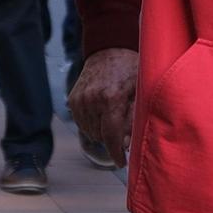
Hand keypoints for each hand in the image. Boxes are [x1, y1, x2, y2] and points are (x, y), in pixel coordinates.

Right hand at [67, 48, 138, 166]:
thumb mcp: (140, 92)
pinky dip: (92, 124)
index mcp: (111, 99)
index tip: (122, 163)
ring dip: (101, 132)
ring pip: (90, 131)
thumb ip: (134, 119)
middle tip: (123, 132)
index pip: (111, 136)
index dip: (116, 153)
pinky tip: (102, 114)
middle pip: (100, 136)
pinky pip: (81, 123)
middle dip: (112, 139)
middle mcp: (91, 100)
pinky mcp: (73, 99)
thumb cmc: (129, 70)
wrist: (109, 50)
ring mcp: (79, 100)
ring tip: (112, 118)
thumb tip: (125, 144)